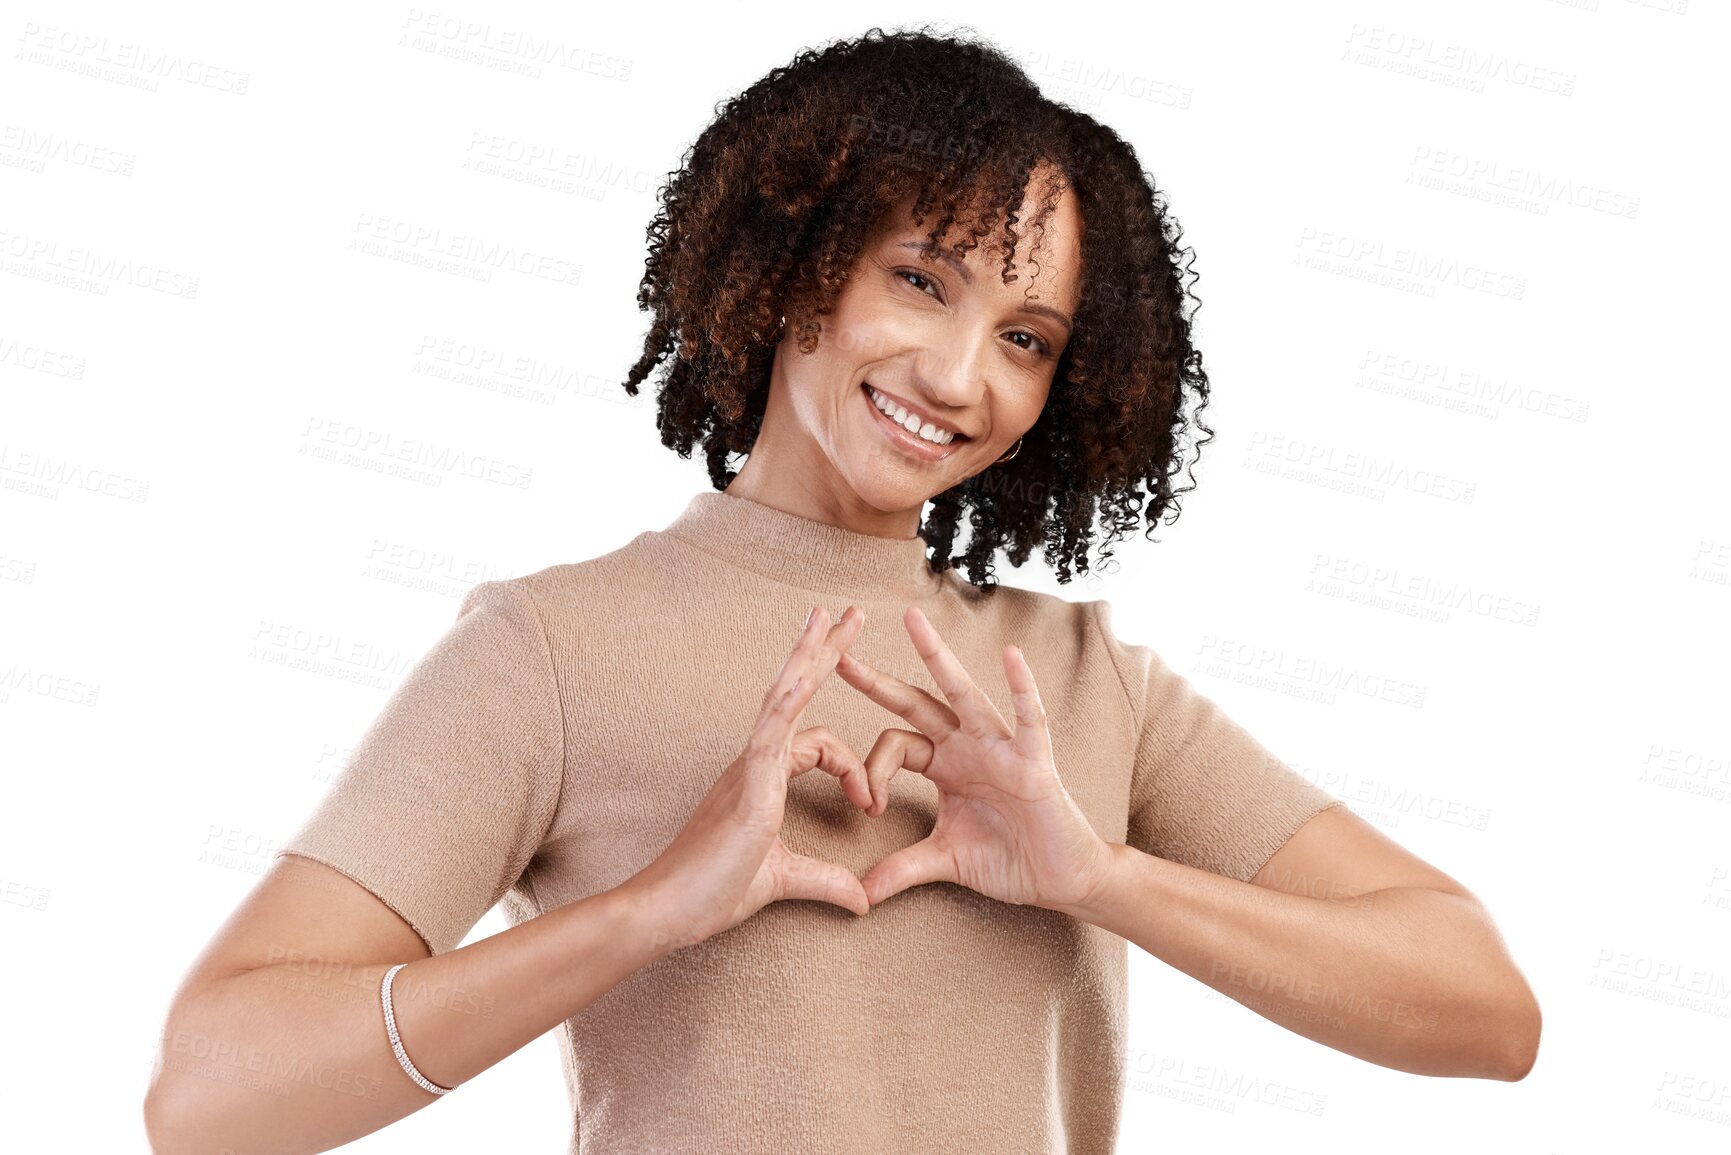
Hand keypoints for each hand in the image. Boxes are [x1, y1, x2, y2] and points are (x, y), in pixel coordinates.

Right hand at [624, 606, 875, 954]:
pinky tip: (805, 676)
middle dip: (824, 652)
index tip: (868, 806)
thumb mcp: (783, 880)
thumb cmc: (709, 893)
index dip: (851, 768)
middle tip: (849, 614)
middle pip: (793, 692)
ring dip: (809, 654)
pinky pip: (769, 734)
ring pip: (782, 698)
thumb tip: (864, 900)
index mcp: (761, 778)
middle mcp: (753, 763)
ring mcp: (748, 769)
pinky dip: (788, 702)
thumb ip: (825, 881)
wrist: (666, 911)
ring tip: (832, 616)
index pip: (816, 743)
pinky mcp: (746, 787)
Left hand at [835, 605, 1113, 912]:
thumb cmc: (1011, 858)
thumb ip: (902, 869)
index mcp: (944, 764)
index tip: (868, 808)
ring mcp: (1000, 747)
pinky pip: (1028, 717)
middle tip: (838, 653)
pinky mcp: (1034, 759)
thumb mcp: (945, 860)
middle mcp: (967, 745)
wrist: (1062, 879)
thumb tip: (860, 894)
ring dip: (936, 657)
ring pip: (962, 693)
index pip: (894, 746)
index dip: (871, 771)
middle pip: (915, 704)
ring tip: (911, 620)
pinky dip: (1021, 687)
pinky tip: (1011, 657)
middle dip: (878, 680)